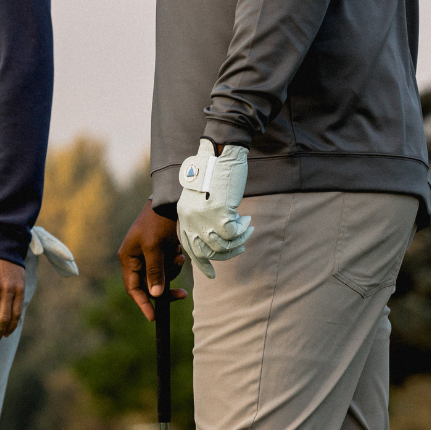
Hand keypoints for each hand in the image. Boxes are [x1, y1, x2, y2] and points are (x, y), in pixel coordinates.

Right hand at [117, 205, 180, 320]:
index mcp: (128, 257)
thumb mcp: (154, 247)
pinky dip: (175, 262)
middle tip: (182, 295)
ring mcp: (148, 254)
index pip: (133, 288)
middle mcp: (135, 258)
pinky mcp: (160, 250)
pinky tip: (179, 251)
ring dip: (172, 271)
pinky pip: (168, 266)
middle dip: (165, 285)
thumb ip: (154, 271)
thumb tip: (155, 294)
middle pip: (149, 285)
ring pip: (161, 276)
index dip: (142, 303)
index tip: (153, 317)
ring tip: (179, 257)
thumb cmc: (158, 222)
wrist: (171, 202)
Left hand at [177, 139, 252, 276]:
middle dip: (226, 254)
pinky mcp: (219, 213)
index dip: (201, 263)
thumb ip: (202, 218)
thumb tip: (214, 239)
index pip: (189, 248)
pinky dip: (243, 230)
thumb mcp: (201, 199)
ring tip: (246, 229)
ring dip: (238, 240)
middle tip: (240, 247)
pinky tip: (247, 221)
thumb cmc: (214, 174)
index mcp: (183, 216)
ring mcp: (204, 217)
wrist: (220, 154)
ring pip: (223, 245)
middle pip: (207, 251)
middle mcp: (190, 219)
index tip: (211, 274)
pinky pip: (234, 233)